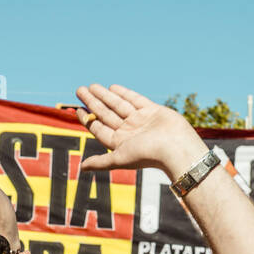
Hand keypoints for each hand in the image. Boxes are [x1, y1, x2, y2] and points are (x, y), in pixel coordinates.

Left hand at [75, 84, 207, 176]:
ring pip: (118, 105)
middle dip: (93, 102)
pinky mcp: (152, 110)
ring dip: (104, 95)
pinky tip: (112, 88)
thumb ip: (100, 162)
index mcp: (120, 143)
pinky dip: (124, 93)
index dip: (87, 119)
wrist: (176, 147)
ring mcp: (140, 120)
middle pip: (106, 114)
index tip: (77, 109)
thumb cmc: (147, 156)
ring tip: (91, 86)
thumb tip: (81, 168)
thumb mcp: (119, 158)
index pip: (99, 128)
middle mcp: (129, 131)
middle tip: (79, 90)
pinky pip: (135, 100)